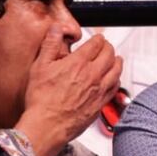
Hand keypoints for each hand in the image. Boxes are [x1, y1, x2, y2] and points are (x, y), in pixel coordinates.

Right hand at [16, 26, 121, 155]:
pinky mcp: (100, 104)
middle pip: (109, 54)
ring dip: (117, 61)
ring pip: (116, 70)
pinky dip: (116, 79)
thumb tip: (57, 29)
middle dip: (108, 47)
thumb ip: (50, 45)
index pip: (96, 43)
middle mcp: (92, 75)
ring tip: (115, 59)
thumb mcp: (40, 67)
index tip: (97, 38)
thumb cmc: (41, 100)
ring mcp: (98, 90)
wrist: (47, 126)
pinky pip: (115, 88)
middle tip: (105, 47)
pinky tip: (113, 79)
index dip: (98, 38)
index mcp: (78, 63)